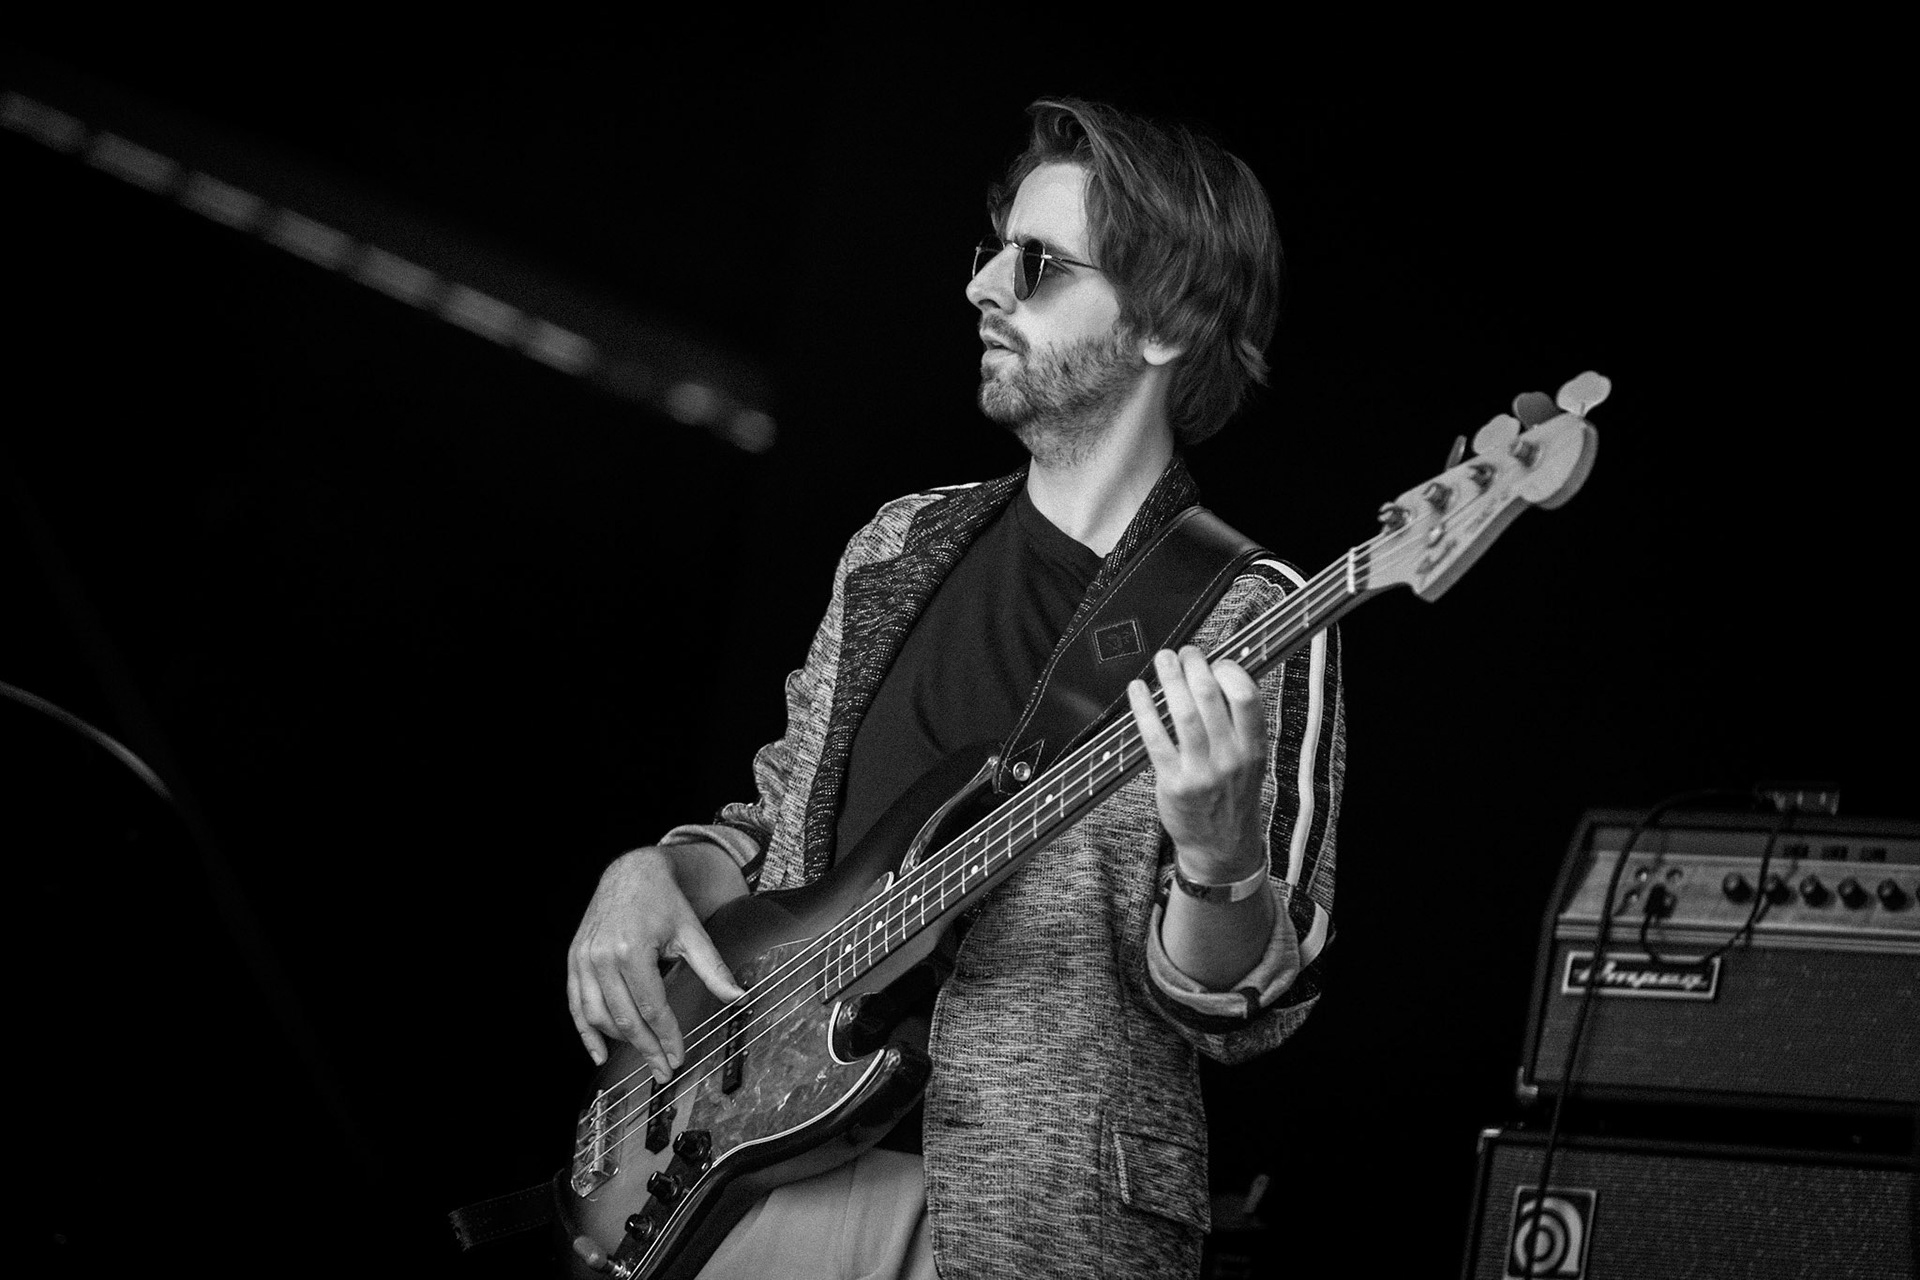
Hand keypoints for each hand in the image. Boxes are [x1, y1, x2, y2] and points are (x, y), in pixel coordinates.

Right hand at [567, 846, 745, 1079]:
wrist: (631, 873)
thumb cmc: (663, 901)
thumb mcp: (692, 932)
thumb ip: (713, 968)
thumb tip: (738, 995)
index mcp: (633, 950)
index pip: (652, 1008)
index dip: (667, 1037)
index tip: (678, 1057)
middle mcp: (603, 957)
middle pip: (626, 1019)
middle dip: (647, 1049)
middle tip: (663, 1069)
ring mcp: (585, 960)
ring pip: (599, 1017)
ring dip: (621, 1042)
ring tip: (644, 1055)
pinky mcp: (575, 961)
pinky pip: (576, 1005)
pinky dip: (586, 1033)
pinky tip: (599, 1053)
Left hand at [1126, 647, 1267, 879]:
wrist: (1221, 846)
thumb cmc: (1231, 795)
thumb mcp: (1250, 761)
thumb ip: (1238, 725)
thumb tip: (1216, 676)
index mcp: (1254, 748)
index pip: (1246, 697)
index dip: (1228, 671)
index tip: (1215, 661)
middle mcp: (1231, 758)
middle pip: (1210, 697)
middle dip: (1193, 665)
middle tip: (1184, 652)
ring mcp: (1202, 772)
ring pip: (1182, 713)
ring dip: (1169, 679)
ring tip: (1162, 660)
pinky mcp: (1173, 783)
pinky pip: (1155, 737)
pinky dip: (1144, 708)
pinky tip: (1137, 691)